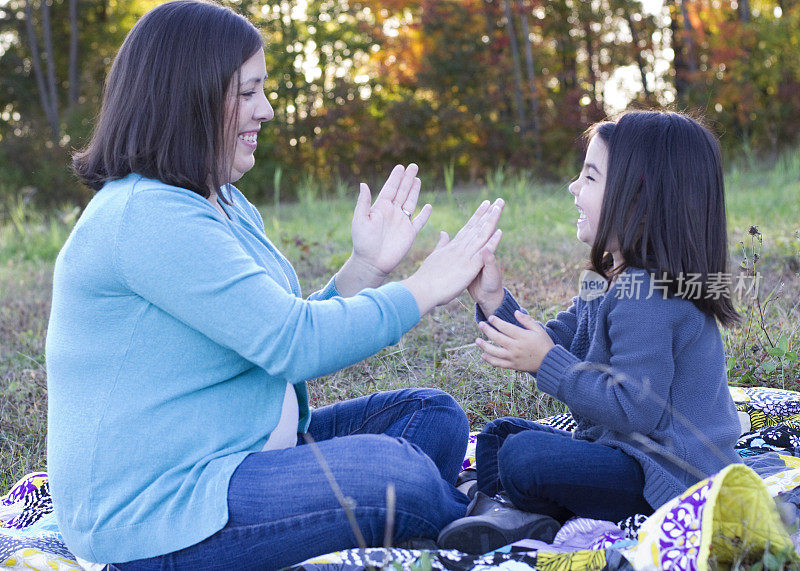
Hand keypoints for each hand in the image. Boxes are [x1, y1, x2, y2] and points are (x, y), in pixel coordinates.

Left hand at [350, 164, 431, 275]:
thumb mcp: (360, 220)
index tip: (400, 166)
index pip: (390, 188)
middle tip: (413, 165)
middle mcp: (392, 213)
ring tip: (417, 179)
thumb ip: (363, 202)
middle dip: (407, 179)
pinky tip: (428, 206)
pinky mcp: (409, 234)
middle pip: (402, 192)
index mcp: (381, 208)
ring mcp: (402, 222)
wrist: (371, 262)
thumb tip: (363, 184)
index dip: (395, 177)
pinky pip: (419, 222)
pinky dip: (424, 214)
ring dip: (415, 191)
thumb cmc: (363, 242)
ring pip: (411, 202)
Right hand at [401, 198, 503, 313]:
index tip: (486, 204)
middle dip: (489, 213)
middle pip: (477, 227)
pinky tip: (499, 232)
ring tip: (500, 207)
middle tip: (499, 200)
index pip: (468, 227)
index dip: (478, 215)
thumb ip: (441, 244)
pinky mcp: (468, 267)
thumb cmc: (426, 277)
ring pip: (481, 235)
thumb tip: (444, 232)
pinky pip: (483, 252)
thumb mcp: (435, 256)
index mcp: (452, 246)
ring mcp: (464, 256)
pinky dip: (492, 242)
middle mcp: (459, 247)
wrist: (422, 290)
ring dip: (492, 221)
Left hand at [476, 311, 554, 372]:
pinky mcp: (512, 366)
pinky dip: (489, 360)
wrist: (549, 362)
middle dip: (487, 330)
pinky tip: (483, 355)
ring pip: (494, 352)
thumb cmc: (544, 343)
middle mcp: (516, 347)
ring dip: (484, 346)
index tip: (491, 318)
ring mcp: (513, 357)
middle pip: (497, 338)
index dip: (496, 322)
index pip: (505, 327)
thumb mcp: (538, 329)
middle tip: (480, 324)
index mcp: (522, 337)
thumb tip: (515, 312)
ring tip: (477, 340)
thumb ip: (526, 320)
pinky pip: (498, 364)